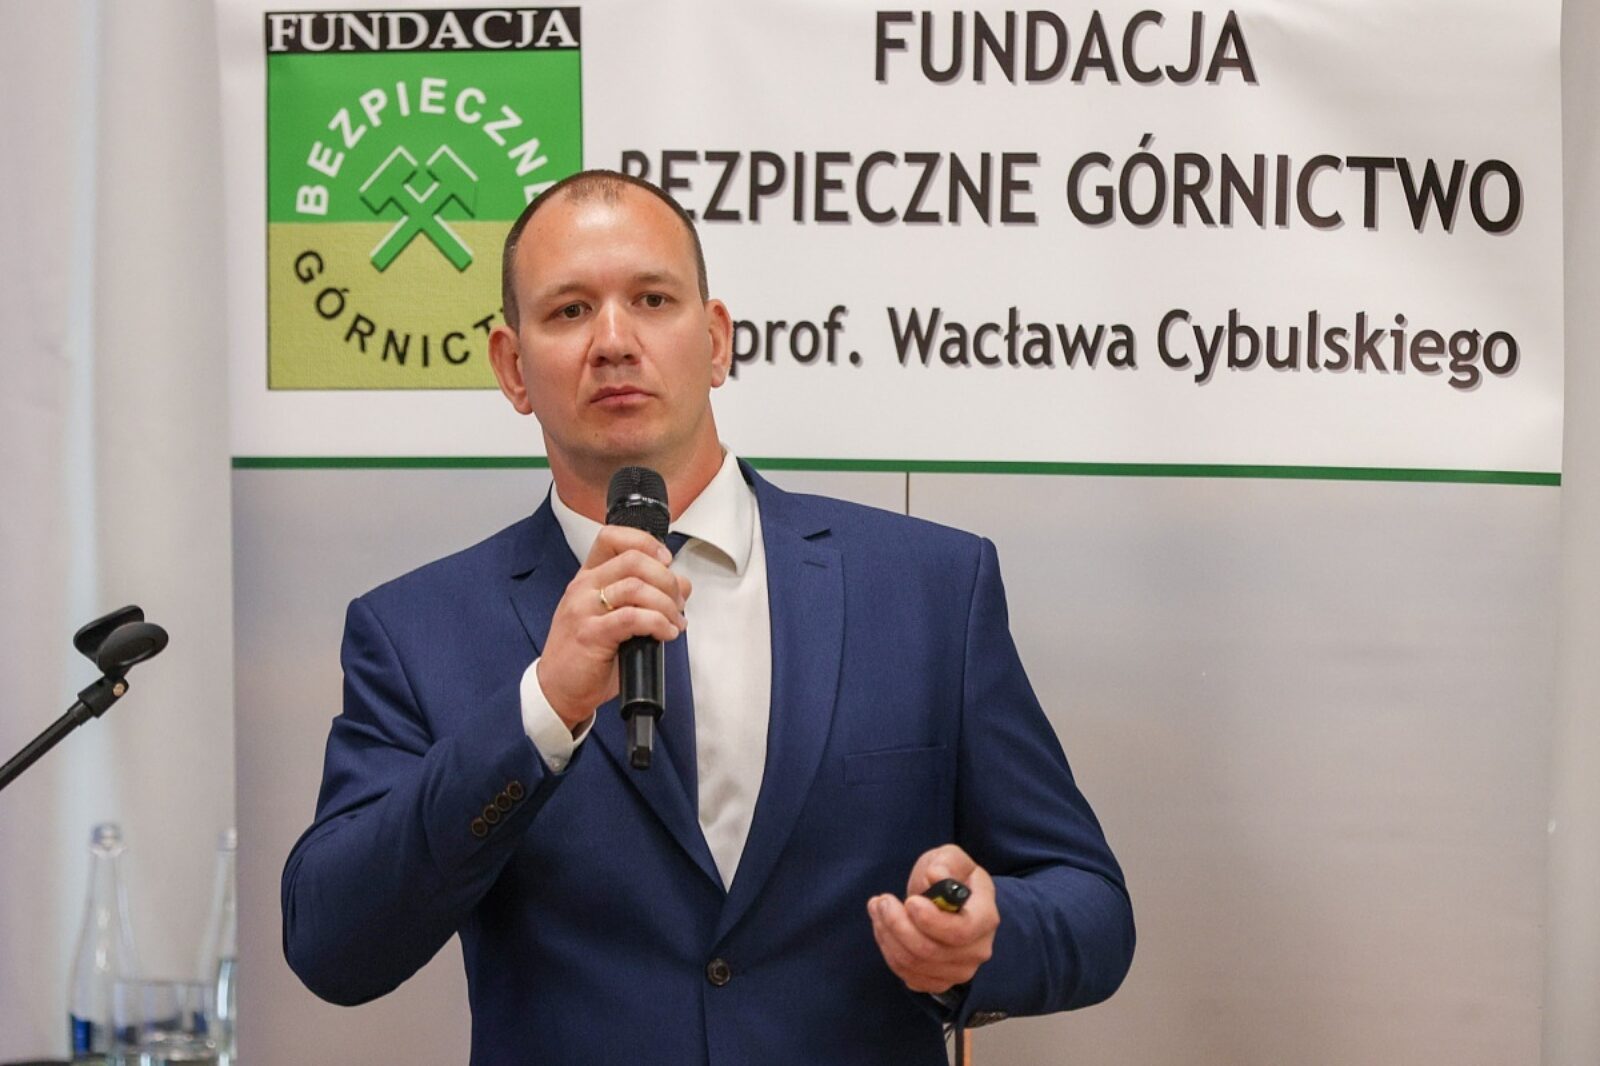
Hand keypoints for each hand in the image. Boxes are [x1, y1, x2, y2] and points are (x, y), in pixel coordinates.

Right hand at [536, 525, 691, 729]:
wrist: (558, 689)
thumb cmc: (586, 656)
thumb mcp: (616, 618)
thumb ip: (646, 597)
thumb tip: (682, 583)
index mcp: (588, 578)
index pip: (613, 538)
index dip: (646, 543)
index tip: (666, 561)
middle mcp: (583, 588)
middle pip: (633, 559)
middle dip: (666, 579)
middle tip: (677, 601)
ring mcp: (584, 609)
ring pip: (637, 587)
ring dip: (667, 605)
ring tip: (673, 622)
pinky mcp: (591, 634)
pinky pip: (633, 617)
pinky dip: (658, 623)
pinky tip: (665, 633)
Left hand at [867, 844, 999, 994]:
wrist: (950, 901)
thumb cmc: (950, 876)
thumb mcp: (950, 857)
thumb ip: (946, 862)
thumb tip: (935, 876)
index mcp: (986, 917)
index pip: (961, 931)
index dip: (931, 920)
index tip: (910, 901)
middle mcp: (977, 950)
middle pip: (931, 951)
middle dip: (898, 925)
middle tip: (882, 901)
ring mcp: (959, 971)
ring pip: (913, 964)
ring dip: (887, 935)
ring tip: (878, 908)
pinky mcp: (939, 982)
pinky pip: (907, 975)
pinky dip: (889, 951)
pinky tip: (884, 928)